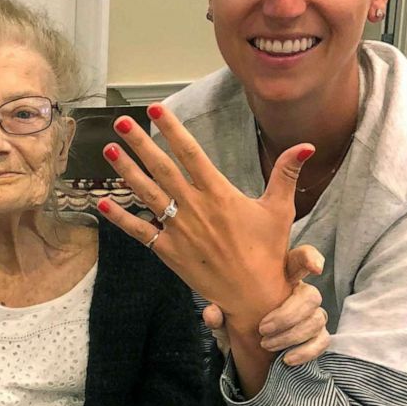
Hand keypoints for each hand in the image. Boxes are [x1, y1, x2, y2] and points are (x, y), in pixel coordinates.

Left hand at [97, 103, 312, 326]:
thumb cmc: (267, 251)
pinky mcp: (168, 251)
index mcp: (219, 194)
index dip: (173, 129)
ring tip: (108, 150)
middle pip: (162, 168)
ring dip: (126, 172)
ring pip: (147, 194)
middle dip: (140, 143)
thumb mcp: (279, 210)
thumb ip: (286, 174)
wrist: (254, 297)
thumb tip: (305, 145)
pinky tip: (101, 202)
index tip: (156, 109)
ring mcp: (179, 230)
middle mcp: (195, 208)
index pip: (191, 153)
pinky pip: (139, 231)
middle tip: (121, 122)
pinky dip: (119, 217)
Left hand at [204, 245, 328, 364]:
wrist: (246, 347)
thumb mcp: (224, 317)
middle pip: (311, 296)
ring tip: (266, 345)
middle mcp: (299, 293)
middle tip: (263, 328)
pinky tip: (286, 359)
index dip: (310, 258)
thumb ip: (218, 313)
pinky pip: (322, 342)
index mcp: (279, 276)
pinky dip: (305, 351)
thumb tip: (212, 314)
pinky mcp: (316, 336)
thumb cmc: (238, 319)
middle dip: (288, 314)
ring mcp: (311, 314)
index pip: (299, 259)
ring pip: (317, 319)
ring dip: (291, 335)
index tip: (314, 268)